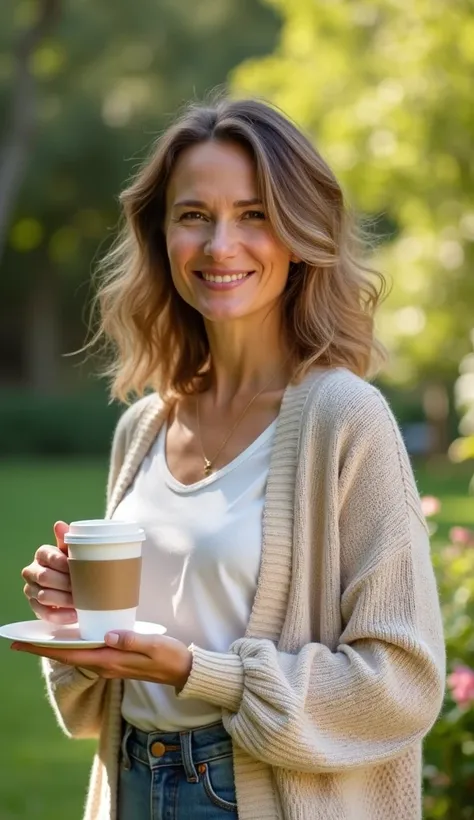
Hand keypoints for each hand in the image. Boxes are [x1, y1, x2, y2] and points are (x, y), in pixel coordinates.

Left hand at [11, 631, 192, 689]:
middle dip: (43, 648)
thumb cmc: (170, 656)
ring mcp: (110, 664)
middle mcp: (106, 665)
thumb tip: (107, 635)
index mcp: (110, 661)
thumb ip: (131, 640)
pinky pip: (87, 654)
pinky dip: (73, 646)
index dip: (45, 649)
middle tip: (20, 640)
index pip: (71, 654)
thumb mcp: (153, 646)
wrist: (184, 672)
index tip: (23, 644)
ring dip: (56, 647)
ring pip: (76, 655)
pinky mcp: (116, 661)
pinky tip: (70, 638)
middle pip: (68, 656)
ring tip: (38, 638)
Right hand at [21, 521, 76, 624]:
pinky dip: (61, 615)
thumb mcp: (74, 551)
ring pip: (44, 596)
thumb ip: (68, 539)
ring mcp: (31, 589)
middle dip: (65, 583)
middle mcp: (32, 570)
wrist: (73, 581)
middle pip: (45, 577)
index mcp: (42, 553)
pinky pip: (44, 613)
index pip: (49, 557)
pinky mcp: (34, 606)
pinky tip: (74, 615)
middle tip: (84, 588)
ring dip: (64, 600)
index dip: (64, 564)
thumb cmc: (75, 563)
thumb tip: (59, 524)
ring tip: (81, 602)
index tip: (79, 569)